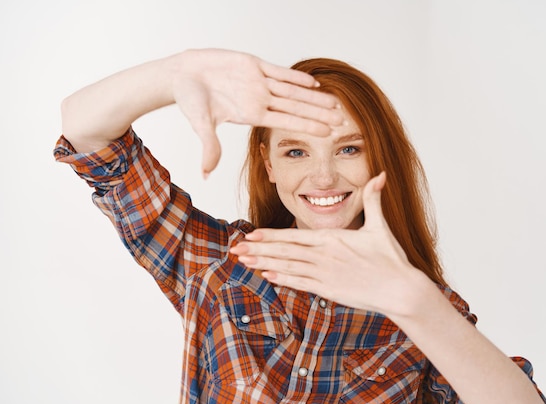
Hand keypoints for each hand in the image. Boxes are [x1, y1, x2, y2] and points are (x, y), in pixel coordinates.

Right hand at [172, 49, 343, 176]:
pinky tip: (314, 81)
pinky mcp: (253, 64)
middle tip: (342, 120)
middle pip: (296, 107)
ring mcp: (258, 82)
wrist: (181, 74)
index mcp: (252, 114)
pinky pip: (279, 71)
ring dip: (314, 96)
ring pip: (293, 90)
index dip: (308, 126)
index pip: (286, 122)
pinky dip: (296, 76)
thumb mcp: (200, 124)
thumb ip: (209, 147)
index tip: (327, 133)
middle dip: (319, 113)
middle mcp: (260, 99)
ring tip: (335, 102)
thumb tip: (205, 175)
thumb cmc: (189, 99)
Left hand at [230, 172, 428, 315]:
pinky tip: (267, 277)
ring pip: (288, 269)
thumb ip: (374, 199)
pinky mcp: (330, 291)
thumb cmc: (391, 259)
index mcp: (333, 239)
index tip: (251, 235)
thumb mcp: (381, 225)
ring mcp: (325, 276)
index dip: (270, 236)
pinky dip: (283, 280)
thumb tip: (381, 174)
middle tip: (235, 250)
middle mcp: (324, 257)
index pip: (294, 236)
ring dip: (264, 265)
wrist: (401, 290)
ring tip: (244, 263)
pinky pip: (301, 284)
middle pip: (285, 252)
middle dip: (259, 250)